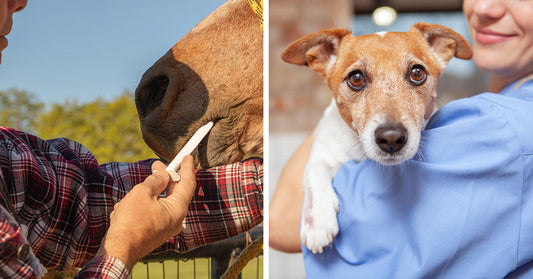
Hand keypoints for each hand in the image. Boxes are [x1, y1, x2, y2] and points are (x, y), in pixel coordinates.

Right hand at [98, 155, 196, 269]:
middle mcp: (176, 219)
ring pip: (159, 202)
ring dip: (147, 195)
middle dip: (164, 178)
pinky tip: (125, 208)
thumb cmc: (131, 222)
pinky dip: (140, 207)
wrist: (119, 251)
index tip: (187, 157)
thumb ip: (156, 180)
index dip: (187, 168)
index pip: (188, 183)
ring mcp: (166, 227)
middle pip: (174, 192)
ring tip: (132, 194)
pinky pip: (151, 213)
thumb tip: (163, 175)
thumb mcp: (143, 193)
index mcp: (178, 209)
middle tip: (157, 165)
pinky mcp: (155, 232)